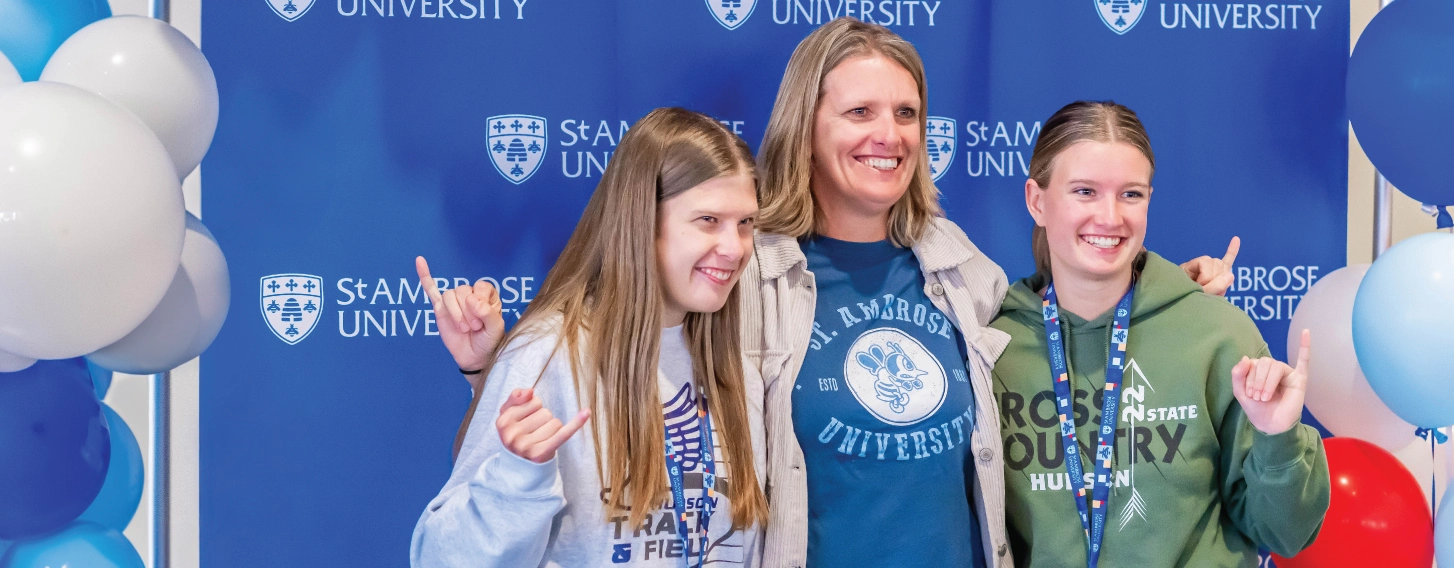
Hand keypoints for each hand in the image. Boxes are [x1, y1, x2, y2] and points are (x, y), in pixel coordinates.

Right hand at [416, 256, 505, 389]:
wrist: (476, 357)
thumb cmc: (489, 341)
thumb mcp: (496, 329)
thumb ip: (488, 313)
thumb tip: (472, 300)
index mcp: (487, 296)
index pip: (480, 287)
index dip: (480, 302)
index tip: (482, 319)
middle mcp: (470, 295)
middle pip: (462, 291)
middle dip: (467, 311)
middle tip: (474, 327)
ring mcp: (454, 302)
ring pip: (449, 295)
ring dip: (455, 313)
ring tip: (463, 328)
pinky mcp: (440, 309)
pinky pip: (431, 289)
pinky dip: (425, 276)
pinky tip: (420, 261)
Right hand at [496, 388, 589, 463]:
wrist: (520, 467)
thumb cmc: (517, 435)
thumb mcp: (508, 415)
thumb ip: (514, 398)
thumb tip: (529, 392)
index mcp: (502, 421)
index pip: (533, 401)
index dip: (533, 408)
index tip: (526, 421)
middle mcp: (512, 435)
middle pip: (545, 412)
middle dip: (543, 420)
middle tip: (533, 433)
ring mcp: (526, 446)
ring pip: (555, 423)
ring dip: (552, 429)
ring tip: (540, 439)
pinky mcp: (541, 454)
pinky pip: (563, 434)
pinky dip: (576, 424)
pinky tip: (586, 413)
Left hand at [1181, 236, 1240, 295]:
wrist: (1181, 306)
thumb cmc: (1187, 301)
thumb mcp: (1194, 294)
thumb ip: (1212, 287)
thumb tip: (1231, 276)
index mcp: (1190, 267)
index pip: (1206, 263)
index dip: (1205, 278)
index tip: (1198, 288)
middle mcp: (1202, 264)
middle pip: (1217, 265)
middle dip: (1214, 280)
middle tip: (1205, 292)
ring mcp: (1211, 268)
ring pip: (1225, 268)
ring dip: (1222, 279)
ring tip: (1212, 291)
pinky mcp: (1221, 273)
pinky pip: (1228, 259)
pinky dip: (1232, 250)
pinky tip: (1236, 239)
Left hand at [1231, 329, 1309, 434]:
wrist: (1271, 425)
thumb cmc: (1257, 409)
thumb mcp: (1240, 392)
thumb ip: (1238, 375)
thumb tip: (1245, 358)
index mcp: (1259, 370)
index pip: (1253, 363)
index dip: (1249, 378)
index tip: (1249, 395)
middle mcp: (1273, 369)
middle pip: (1265, 362)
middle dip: (1258, 380)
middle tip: (1258, 397)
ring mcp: (1287, 373)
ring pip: (1276, 366)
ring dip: (1267, 382)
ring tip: (1266, 397)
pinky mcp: (1299, 379)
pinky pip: (1304, 360)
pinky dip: (1305, 346)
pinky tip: (1305, 333)